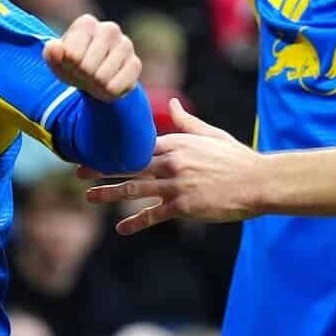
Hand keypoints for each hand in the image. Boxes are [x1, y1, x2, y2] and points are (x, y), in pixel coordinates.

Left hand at [43, 14, 142, 101]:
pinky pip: (116, 87)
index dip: (68, 66)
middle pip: (87, 68)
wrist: (94, 75)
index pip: (72, 55)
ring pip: (102, 78)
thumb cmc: (73, 64)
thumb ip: (51, 53)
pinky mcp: (135, 63)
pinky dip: (107, 92)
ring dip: (94, 85)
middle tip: (83, 74)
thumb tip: (54, 47)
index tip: (70, 63)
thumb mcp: (57, 60)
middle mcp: (109, 29)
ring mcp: (125, 45)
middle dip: (82, 76)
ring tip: (95, 78)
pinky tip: (107, 83)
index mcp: (87, 23)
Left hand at [83, 100, 262, 233]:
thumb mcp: (211, 135)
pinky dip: (135, 222)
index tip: (97, 148)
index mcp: (177, 143)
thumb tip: (171, 106)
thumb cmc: (236, 158)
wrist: (257, 182)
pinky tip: (120, 228)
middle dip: (102, 168)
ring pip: (134, 189)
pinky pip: (152, 215)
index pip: (138, 144)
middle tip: (79, 172)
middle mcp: (171, 162)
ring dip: (109, 193)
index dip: (116, 148)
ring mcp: (175, 185)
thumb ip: (187, 123)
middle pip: (129, 165)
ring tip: (90, 196)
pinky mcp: (182, 206)